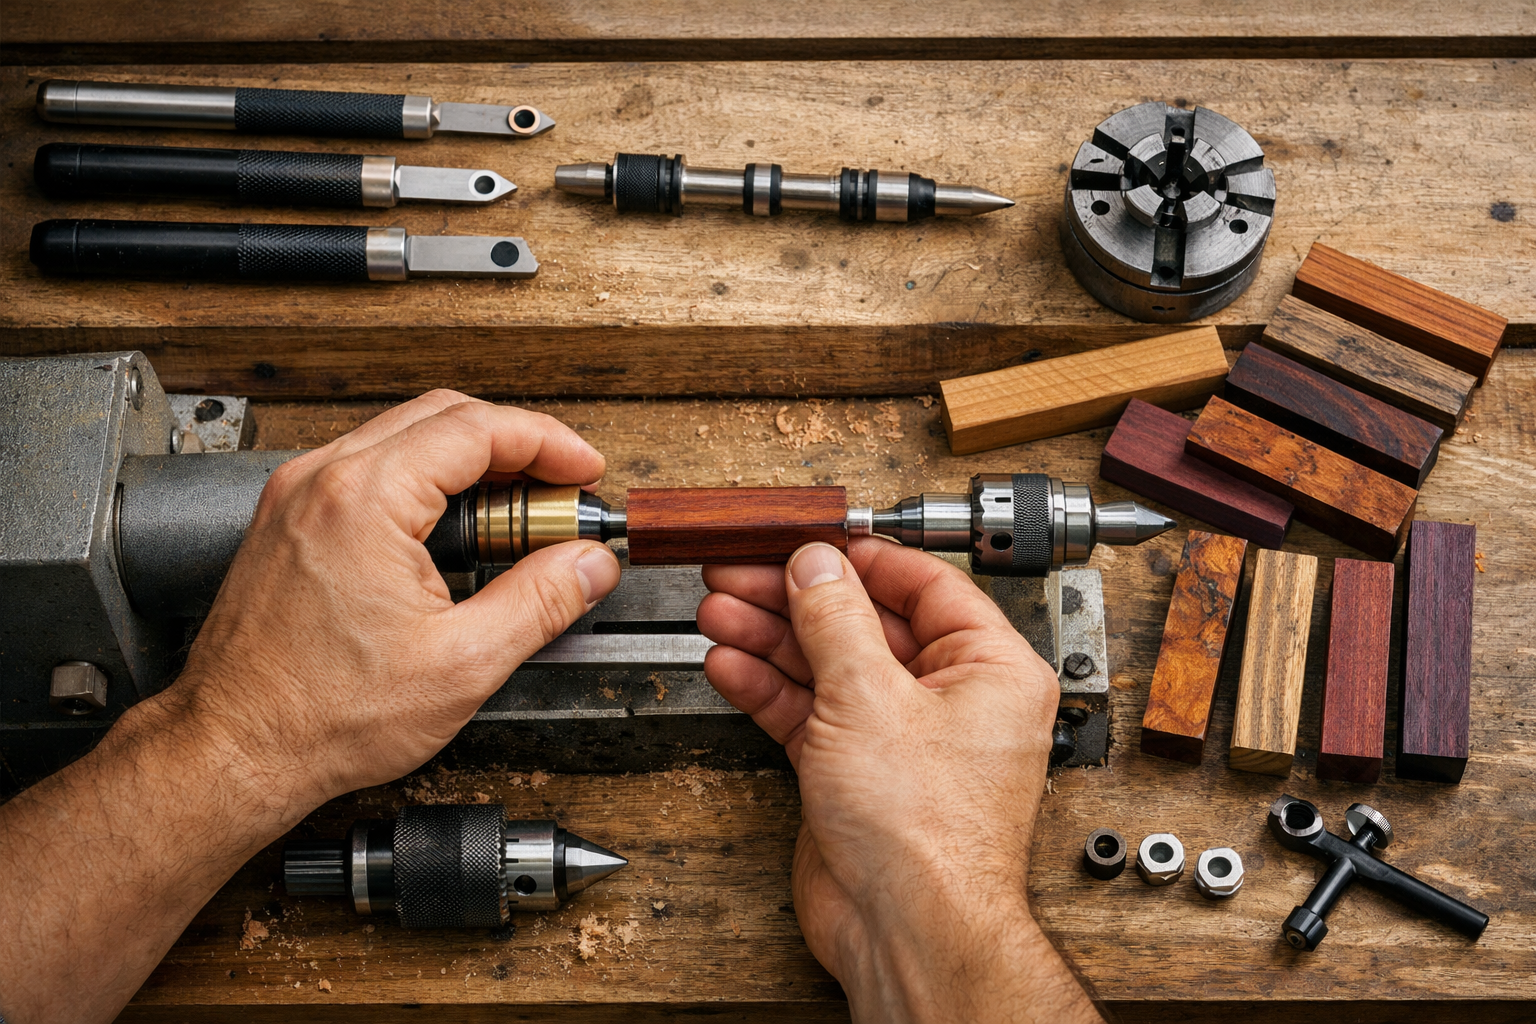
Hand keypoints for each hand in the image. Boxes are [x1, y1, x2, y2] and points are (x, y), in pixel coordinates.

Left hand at [0, 391, 621, 1023]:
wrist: (233, 749)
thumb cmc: (319, 716)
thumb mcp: (462, 663)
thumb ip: (539, 602)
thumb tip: (588, 565)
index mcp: (365, 499)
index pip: (479, 428)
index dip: (548, 443)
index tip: (584, 471)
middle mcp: (322, 481)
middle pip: (443, 416)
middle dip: (516, 445)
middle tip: (561, 493)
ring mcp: (296, 496)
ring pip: (404, 436)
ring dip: (470, 463)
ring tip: (515, 520)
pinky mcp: (287, 520)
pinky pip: (370, 467)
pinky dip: (425, 482)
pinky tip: (454, 533)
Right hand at [698, 540, 1100, 1023]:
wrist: (905, 929)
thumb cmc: (928, 834)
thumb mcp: (870, 698)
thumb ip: (836, 620)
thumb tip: (817, 564)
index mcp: (990, 668)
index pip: (923, 585)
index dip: (859, 558)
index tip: (808, 539)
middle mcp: (951, 699)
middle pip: (866, 623)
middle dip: (797, 599)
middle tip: (741, 572)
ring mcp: (901, 738)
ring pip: (830, 667)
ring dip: (772, 639)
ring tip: (719, 610)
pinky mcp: (857, 773)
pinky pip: (811, 712)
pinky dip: (770, 688)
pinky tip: (730, 663)